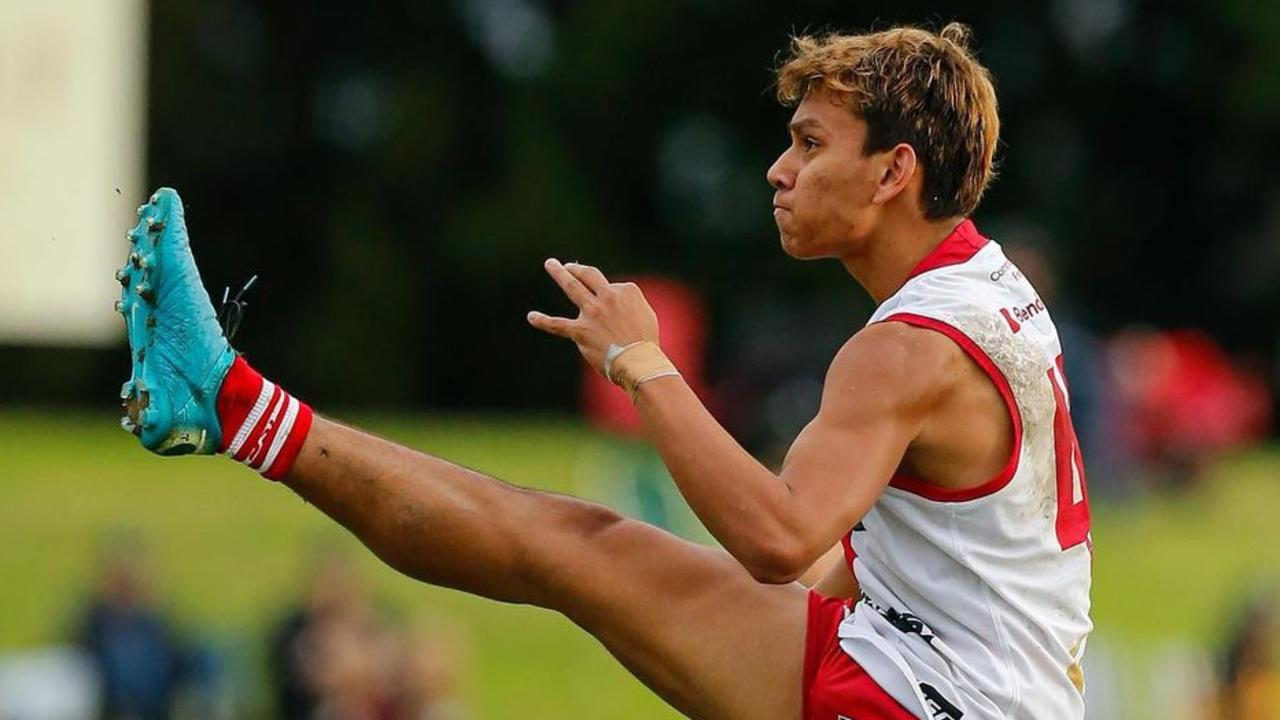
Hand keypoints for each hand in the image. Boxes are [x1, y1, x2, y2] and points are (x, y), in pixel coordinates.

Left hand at [528, 259, 658, 376]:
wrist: (639, 362)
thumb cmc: (645, 343)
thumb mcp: (645, 314)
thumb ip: (628, 304)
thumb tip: (613, 306)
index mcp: (626, 291)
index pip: (610, 286)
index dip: (609, 298)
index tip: (614, 311)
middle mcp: (608, 296)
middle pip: (589, 275)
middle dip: (576, 268)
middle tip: (568, 265)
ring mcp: (592, 312)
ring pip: (572, 287)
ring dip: (560, 274)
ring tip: (551, 264)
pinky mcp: (580, 330)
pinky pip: (557, 324)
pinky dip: (542, 320)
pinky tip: (531, 316)